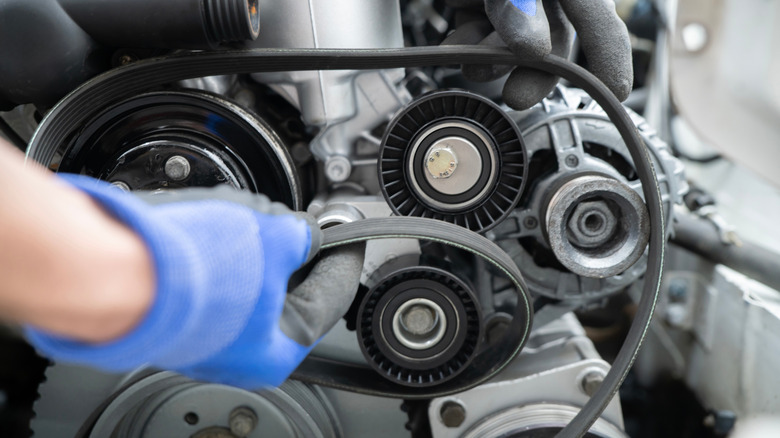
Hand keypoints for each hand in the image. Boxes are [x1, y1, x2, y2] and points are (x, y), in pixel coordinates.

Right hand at [25, 176, 361, 388]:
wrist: (112, 270)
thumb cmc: (192, 270)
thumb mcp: (272, 239)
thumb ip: (299, 238)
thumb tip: (305, 234)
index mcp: (273, 352)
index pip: (329, 301)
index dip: (344, 260)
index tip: (351, 238)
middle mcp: (235, 354)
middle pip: (284, 293)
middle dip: (294, 250)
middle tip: (305, 223)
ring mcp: (200, 334)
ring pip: (244, 282)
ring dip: (252, 246)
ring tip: (252, 218)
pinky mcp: (171, 311)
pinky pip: (211, 278)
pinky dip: (220, 251)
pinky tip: (215, 228)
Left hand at [442, 0, 631, 109]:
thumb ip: (518, 3)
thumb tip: (535, 49)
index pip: (599, 21)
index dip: (610, 58)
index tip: (614, 92)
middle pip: (555, 36)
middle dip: (531, 68)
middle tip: (516, 94)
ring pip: (514, 36)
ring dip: (491, 56)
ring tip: (467, 57)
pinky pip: (485, 23)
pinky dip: (472, 37)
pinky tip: (458, 38)